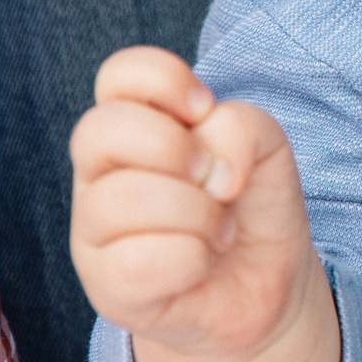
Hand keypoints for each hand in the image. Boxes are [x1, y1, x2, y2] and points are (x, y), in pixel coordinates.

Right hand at [68, 47, 337, 361]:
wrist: (264, 286)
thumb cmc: (251, 205)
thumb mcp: (267, 150)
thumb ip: (244, 127)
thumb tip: (210, 162)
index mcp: (135, 125)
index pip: (118, 75)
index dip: (163, 79)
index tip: (204, 108)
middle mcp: (101, 173)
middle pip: (101, 131)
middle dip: (174, 147)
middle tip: (214, 178)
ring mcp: (94, 231)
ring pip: (123, 200)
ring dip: (197, 212)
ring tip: (220, 227)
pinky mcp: (107, 287)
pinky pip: (139, 260)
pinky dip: (192, 256)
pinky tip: (205, 258)